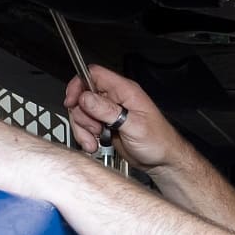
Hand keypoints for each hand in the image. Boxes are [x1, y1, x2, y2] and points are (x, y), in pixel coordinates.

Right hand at [65, 63, 186, 172]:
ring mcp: (109, 113)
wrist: (162, 160)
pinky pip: (85, 126)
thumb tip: (86, 97)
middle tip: (95, 128)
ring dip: (83, 129)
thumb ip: (108, 111)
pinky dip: (85, 136)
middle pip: (83, 95)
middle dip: (82, 115)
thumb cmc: (159, 141)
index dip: (79, 85)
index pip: (94, 74)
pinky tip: (95, 144)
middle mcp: (115, 99)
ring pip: (82, 113)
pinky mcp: (105, 126)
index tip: (72, 101)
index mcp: (125, 91)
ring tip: (96, 140)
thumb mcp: (134, 125)